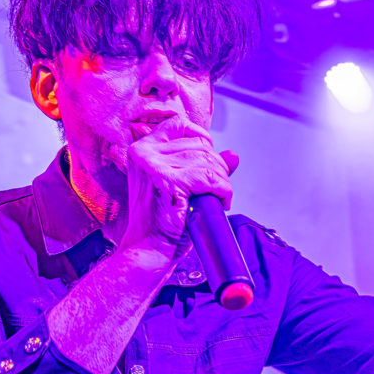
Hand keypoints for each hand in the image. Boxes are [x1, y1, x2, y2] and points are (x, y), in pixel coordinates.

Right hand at [118, 116, 237, 256]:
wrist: (148, 249)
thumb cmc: (162, 220)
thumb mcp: (178, 185)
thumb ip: (201, 166)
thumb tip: (233, 155)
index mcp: (141, 150)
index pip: (177, 124)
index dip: (199, 134)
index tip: (211, 151)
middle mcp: (144, 153)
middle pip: (199, 145)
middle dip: (216, 166)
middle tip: (217, 188)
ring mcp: (155, 167)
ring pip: (208, 161)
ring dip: (221, 180)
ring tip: (218, 198)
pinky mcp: (170, 182)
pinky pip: (211, 178)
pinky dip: (223, 190)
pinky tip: (222, 202)